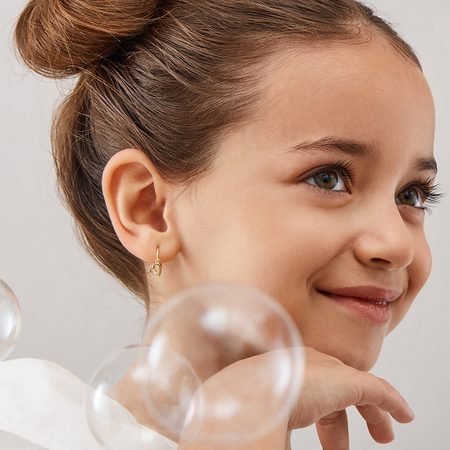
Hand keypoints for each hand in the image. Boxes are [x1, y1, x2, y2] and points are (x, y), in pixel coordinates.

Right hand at [179, 346, 413, 449]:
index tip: (317, 428)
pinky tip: (404, 417)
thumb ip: (255, 420)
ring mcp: (325, 371)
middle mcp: (303, 366)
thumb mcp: (252, 418)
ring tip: (383, 435)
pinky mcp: (348, 380)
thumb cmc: (238, 407)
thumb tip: (235, 442)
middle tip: (339, 449)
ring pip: (357, 390)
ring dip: (371, 413)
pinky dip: (392, 404)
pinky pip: (378, 392)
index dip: (314, 413)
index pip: (306, 390)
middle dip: (336, 422)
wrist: (247, 393)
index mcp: (280, 373)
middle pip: (329, 391)